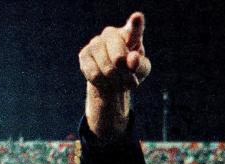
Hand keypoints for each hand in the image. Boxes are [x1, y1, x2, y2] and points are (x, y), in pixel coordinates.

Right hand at [79, 12, 151, 138]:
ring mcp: (95, 42)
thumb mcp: (141, 70)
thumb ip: (140, 64)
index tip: (138, 18)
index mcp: (129, 34)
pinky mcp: (84, 54)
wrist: (111, 81)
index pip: (133, 29)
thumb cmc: (130, 71)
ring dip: (115, 82)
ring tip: (117, 81)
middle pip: (119, 58)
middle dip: (125, 74)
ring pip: (107, 69)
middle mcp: (111, 34)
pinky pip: (95, 75)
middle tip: (129, 80)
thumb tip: (133, 59)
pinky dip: (103, 83)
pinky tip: (105, 81)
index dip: (136, 24)